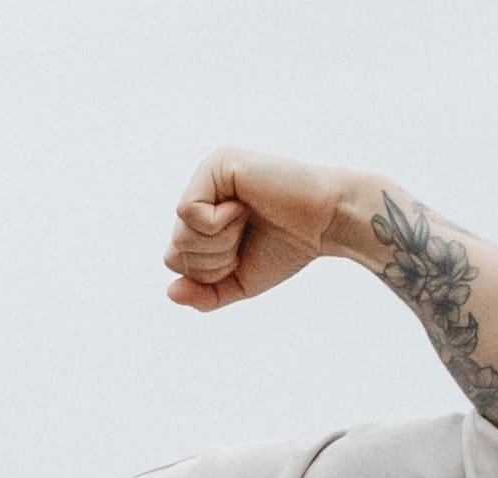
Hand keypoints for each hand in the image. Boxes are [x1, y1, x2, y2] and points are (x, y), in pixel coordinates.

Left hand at [164, 148, 380, 311]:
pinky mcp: (216, 164)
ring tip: (248, 219)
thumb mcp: (239, 281)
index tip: (243, 252)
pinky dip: (218, 223)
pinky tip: (244, 206)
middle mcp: (201, 191)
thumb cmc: (287, 247)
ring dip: (220, 242)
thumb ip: (205, 294)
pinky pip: (188, 212)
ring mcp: (207, 174)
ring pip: (179, 234)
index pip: (175, 260)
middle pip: (175, 249)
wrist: (326, 223)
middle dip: (214, 259)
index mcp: (203, 215)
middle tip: (248, 234)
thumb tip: (170, 293)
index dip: (209, 272)